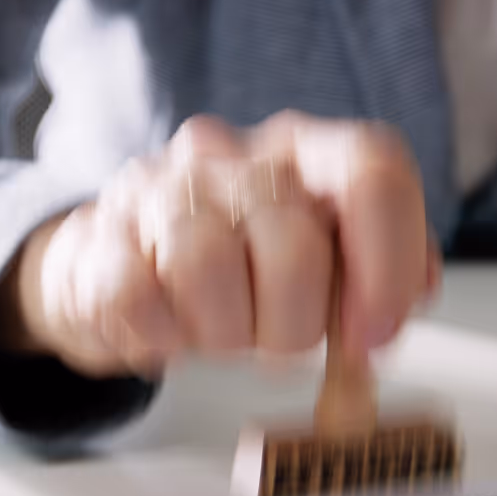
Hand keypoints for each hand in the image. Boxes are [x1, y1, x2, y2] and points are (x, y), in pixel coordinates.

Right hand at [0, 112, 440, 377]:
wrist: (113, 269)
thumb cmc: (232, 272)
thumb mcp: (316, 263)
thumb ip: (373, 275)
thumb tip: (398, 305)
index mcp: (300, 151)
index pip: (370, 170)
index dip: (386, 260)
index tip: (373, 335)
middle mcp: (230, 155)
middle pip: (292, 239)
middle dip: (294, 323)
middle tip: (279, 345)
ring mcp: (157, 188)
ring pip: (206, 264)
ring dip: (224, 333)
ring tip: (219, 337)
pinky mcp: (98, 234)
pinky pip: (135, 295)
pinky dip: (160, 336)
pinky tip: (165, 331)